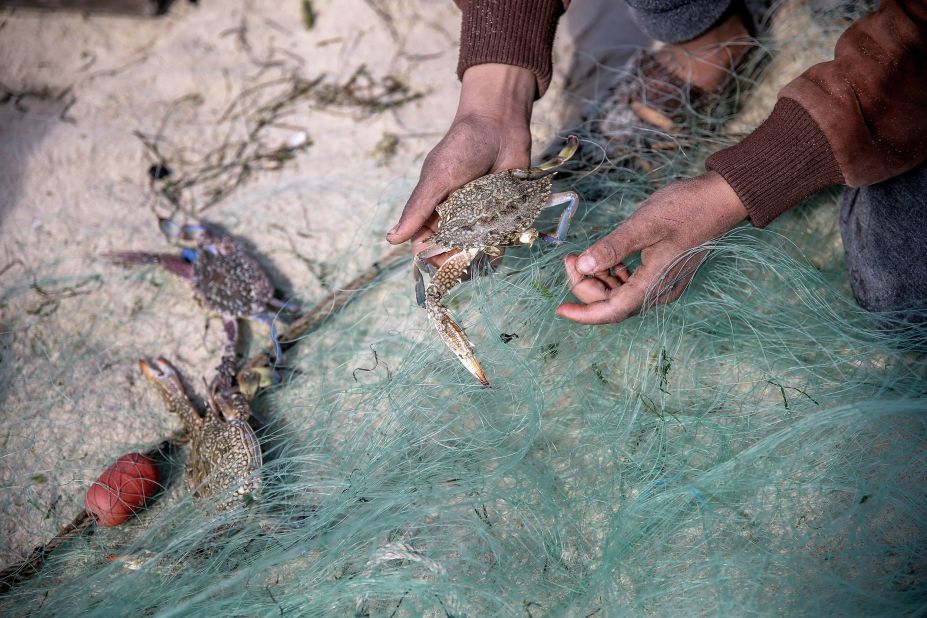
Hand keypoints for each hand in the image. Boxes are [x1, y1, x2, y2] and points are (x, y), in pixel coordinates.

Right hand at [386, 64, 535, 265]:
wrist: (499, 125)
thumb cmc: (462, 147)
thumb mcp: (437, 178)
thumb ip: (418, 209)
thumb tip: (391, 239)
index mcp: (433, 209)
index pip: (426, 243)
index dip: (430, 256)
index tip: (440, 263)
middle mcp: (454, 217)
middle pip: (451, 251)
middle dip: (455, 261)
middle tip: (463, 264)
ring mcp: (479, 218)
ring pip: (475, 249)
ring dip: (477, 256)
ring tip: (480, 258)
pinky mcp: (502, 214)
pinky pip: (499, 238)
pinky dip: (498, 246)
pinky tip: (498, 251)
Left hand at [557, 172, 747, 323]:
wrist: (721, 199)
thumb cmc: (686, 208)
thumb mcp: (644, 224)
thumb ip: (612, 248)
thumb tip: (584, 267)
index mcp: (654, 284)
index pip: (612, 311)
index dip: (583, 314)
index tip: (559, 309)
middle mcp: (659, 291)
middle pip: (612, 303)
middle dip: (586, 285)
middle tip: (571, 258)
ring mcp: (663, 284)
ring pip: (620, 295)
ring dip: (598, 279)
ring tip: (581, 256)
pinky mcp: (663, 273)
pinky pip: (630, 284)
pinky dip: (612, 274)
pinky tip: (604, 257)